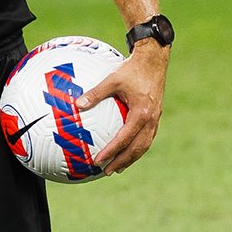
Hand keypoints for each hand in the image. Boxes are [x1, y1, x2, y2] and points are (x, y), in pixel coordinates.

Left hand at [77, 40, 167, 173]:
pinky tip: (127, 149)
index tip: (99, 160)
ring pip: (144, 144)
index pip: (125, 139)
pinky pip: (146, 136)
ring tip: (118, 167)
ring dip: (131, 157)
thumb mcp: (111, 80)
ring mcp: (155, 119)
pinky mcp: (155, 115)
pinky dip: (137, 146)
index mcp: (141, 114)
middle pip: (138, 148)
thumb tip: (76, 104)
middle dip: (123, 161)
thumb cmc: (132, 69)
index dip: (112, 152)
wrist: (154, 60)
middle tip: (108, 171)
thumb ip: (95, 93)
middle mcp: (151, 120)